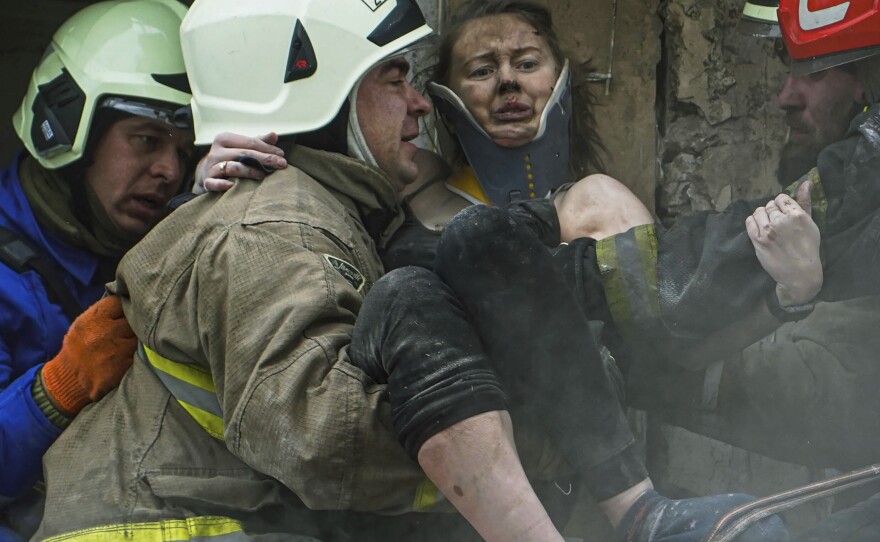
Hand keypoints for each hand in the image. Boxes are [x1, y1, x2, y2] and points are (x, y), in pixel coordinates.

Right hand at [41, 296, 136, 415]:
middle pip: (134, 319)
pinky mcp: (123, 366)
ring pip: (139, 337)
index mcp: (93, 318)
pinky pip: (139, 354)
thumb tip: (127, 298)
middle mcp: (105, 332)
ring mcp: (115, 350)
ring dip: (138, 339)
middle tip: (131, 328)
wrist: (68, 378)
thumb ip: (104, 312)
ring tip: (129, 342)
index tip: (126, 311)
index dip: (125, 306)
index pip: (120, 302)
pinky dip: (138, 354)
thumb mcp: (84, 323)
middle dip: (134, 323)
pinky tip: (129, 355)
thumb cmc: (79, 346)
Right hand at [193, 132, 286, 193]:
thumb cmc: (231, 158)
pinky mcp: (207, 181)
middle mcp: (216, 151)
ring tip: (263, 175)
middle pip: (244, 154)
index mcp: (225, 139)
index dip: (268, 148)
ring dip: (250, 171)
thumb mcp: (243, 147)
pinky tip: (232, 186)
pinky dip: (221, 184)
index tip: (282, 155)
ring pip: (232, 167)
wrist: (208, 173)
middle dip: (265, 159)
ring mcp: (210, 166)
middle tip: (282, 164)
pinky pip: (213, 183)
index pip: (250, 142)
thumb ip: (259, 142)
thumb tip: (274, 135)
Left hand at [745, 182, 821, 305]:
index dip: (781, 205)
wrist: (799, 274)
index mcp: (797, 215)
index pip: (781, 198)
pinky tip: (760, 230)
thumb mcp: (811, 224)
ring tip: (769, 227)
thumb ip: (805, 202)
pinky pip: (749, 222)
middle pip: (769, 205)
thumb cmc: (808, 248)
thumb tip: (806, 182)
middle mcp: (782, 221)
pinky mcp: (758, 240)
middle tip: (777, 224)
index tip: (784, 214)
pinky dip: (753, 223)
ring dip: (762, 216)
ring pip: (758, 212)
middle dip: (772, 212)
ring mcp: (768, 230)